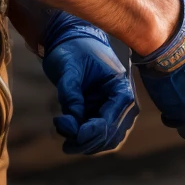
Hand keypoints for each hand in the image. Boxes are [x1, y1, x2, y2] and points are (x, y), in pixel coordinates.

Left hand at [41, 11, 138, 154]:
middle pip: (111, 136)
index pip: (114, 118)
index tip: (76, 135)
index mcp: (120, 88)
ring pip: (103, 140)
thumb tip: (72, 123)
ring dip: (84, 144)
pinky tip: (64, 129)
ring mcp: (110, 111)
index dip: (96, 131)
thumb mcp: (69, 67)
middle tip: (66, 143)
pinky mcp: (98, 114)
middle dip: (89, 142)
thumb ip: (71, 94)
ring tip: (64, 137)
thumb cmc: (73, 49)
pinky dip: (80, 138)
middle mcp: (120, 103)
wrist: (69, 40)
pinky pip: (93, 134)